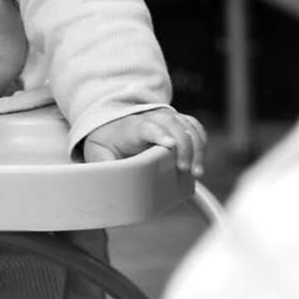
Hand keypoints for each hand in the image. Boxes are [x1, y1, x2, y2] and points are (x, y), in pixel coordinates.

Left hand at [81, 109, 205, 175]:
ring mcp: (167, 119)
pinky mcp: (178, 123)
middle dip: (183, 146)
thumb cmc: (107, 142)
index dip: (158, 133)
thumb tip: (106, 181)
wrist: (113, 125)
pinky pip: (195, 127)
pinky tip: (200, 161)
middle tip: (185, 169)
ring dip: (196, 147)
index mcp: (131, 126)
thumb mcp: (97, 153)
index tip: (168, 145)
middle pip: (172, 124)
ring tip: (196, 172)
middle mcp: (152, 118)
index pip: (146, 126)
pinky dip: (201, 142)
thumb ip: (101, 165)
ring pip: (187, 125)